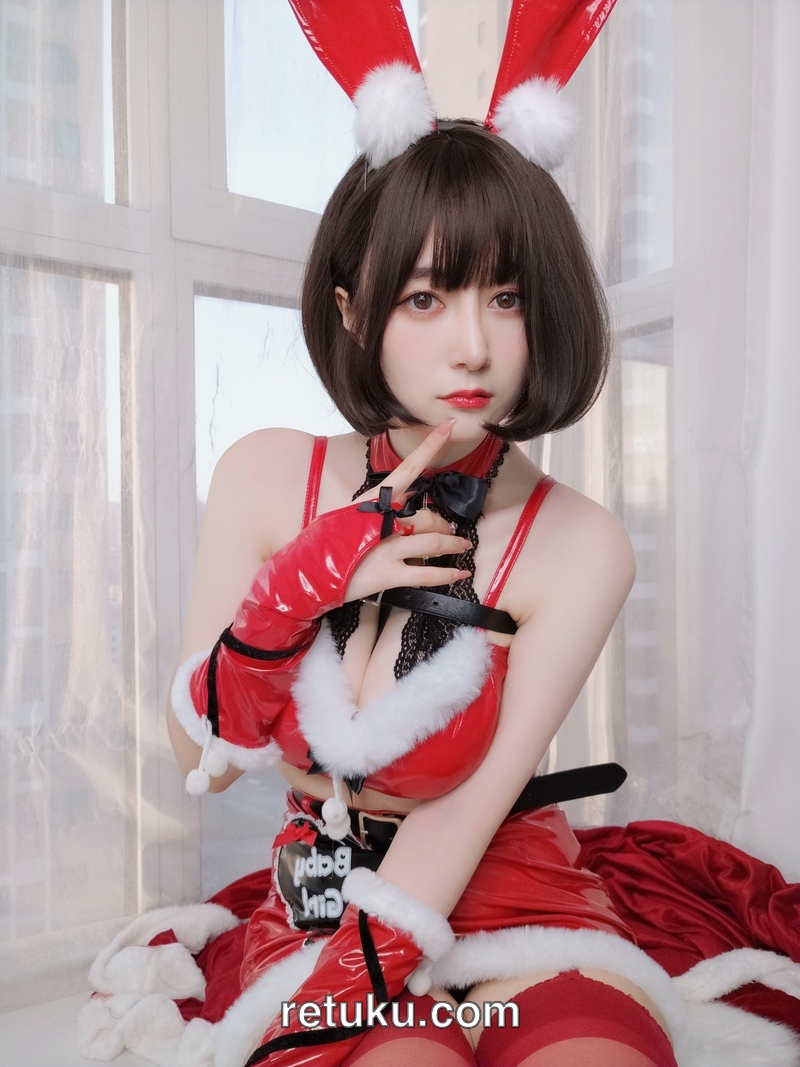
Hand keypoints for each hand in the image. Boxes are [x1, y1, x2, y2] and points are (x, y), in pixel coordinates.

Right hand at [344, 423, 472, 601]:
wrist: (306, 570)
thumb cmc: (328, 541)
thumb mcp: (352, 514)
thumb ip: (379, 507)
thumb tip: (402, 499)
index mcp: (374, 500)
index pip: (408, 468)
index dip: (430, 446)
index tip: (449, 427)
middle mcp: (382, 520)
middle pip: (428, 515)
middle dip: (444, 524)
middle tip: (451, 531)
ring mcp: (385, 548)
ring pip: (433, 542)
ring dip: (452, 543)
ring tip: (460, 545)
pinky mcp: (387, 575)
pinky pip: (427, 574)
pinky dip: (447, 574)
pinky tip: (459, 572)